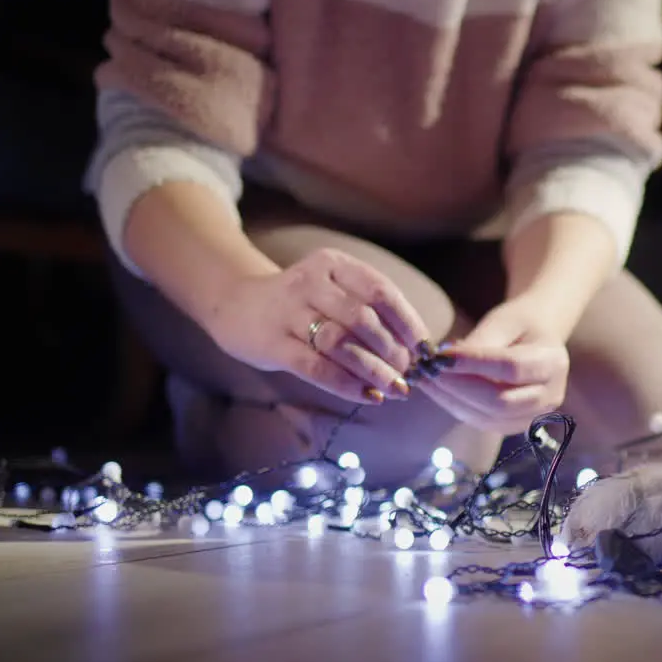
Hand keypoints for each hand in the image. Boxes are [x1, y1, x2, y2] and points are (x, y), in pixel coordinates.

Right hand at [204, 247, 429, 404]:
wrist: (236, 305)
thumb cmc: (303, 303)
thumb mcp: (335, 290)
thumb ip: (370, 310)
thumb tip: (418, 349)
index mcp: (335, 265)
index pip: (381, 292)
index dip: (408, 323)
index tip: (425, 350)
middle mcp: (312, 282)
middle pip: (363, 319)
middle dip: (393, 351)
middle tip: (408, 374)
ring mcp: (289, 311)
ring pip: (341, 343)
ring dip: (374, 370)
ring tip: (395, 389)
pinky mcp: (272, 342)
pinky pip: (315, 367)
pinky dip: (346, 384)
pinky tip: (367, 396)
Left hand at [414, 298, 569, 434]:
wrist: (536, 340)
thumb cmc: (519, 324)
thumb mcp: (502, 322)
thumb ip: (478, 343)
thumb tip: (446, 361)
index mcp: (552, 362)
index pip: (511, 368)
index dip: (473, 364)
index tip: (440, 355)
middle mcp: (550, 394)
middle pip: (500, 401)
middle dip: (458, 387)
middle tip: (428, 369)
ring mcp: (535, 415)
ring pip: (488, 417)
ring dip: (452, 400)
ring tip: (427, 378)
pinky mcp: (517, 424)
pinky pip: (483, 423)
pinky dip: (457, 407)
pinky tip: (438, 391)